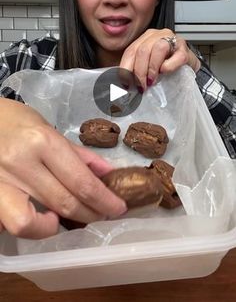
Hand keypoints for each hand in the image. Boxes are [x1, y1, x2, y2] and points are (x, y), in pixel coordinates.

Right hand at [0, 98, 126, 238]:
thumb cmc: (14, 119)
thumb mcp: (47, 128)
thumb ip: (77, 153)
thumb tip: (106, 174)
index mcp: (42, 142)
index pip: (81, 181)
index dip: (104, 200)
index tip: (118, 208)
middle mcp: (21, 164)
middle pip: (63, 203)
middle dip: (90, 214)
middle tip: (102, 214)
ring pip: (28, 224)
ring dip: (53, 227)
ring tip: (62, 218)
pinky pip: (6, 222)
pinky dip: (24, 224)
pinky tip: (34, 215)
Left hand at [120, 29, 200, 89]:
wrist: (187, 67)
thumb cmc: (166, 66)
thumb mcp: (147, 67)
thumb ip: (135, 71)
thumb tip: (123, 85)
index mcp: (144, 38)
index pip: (130, 51)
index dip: (126, 68)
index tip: (125, 84)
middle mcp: (157, 35)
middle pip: (142, 50)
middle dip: (139, 72)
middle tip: (141, 86)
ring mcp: (172, 39)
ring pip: (158, 49)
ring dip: (152, 68)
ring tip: (152, 82)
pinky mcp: (185, 49)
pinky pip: (176, 56)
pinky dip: (169, 66)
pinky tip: (166, 72)